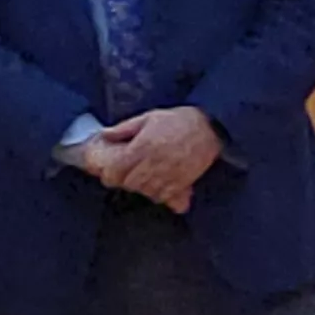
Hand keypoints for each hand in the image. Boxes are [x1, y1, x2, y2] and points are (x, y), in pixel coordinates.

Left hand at [95, 106, 222, 213]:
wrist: (210, 127)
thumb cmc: (178, 120)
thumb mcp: (148, 117)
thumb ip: (124, 128)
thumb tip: (104, 135)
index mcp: (144, 146)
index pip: (117, 170)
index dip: (110, 174)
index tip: (110, 171)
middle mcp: (155, 163)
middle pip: (130, 184)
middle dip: (124, 181)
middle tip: (127, 174)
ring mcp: (170, 175)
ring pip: (146, 192)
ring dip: (141, 188)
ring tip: (143, 178)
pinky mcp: (183, 183)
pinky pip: (163, 197)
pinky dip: (157, 194)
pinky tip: (157, 184)